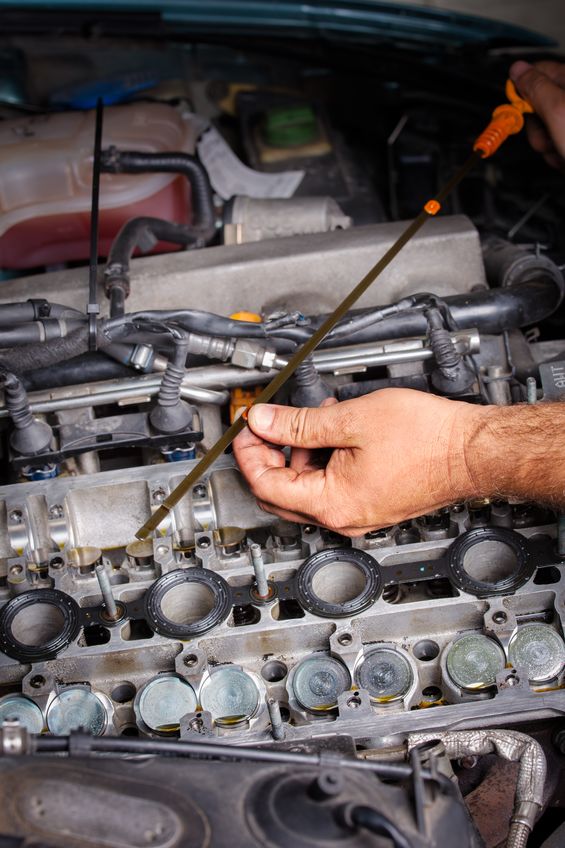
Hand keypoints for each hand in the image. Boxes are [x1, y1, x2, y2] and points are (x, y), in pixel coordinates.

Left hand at [233, 389, 483, 535]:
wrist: (472, 451)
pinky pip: (332, 485)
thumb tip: (263, 422)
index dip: (248, 451)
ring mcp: (359, 513)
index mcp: (331, 503)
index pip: (266, 483)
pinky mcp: (373, 503)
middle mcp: (343, 517)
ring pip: (307, 487)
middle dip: (269, 453)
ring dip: (300, 451)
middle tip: (268, 423)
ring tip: (317, 417)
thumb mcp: (351, 420)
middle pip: (281, 491)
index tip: (246, 427)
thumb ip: (298, 424)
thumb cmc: (427, 439)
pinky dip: (324, 457)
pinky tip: (337, 430)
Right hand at [510, 60, 564, 169]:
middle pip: (542, 104)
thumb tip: (518, 70)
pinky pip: (557, 144)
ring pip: (547, 128)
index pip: (542, 71)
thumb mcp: (558, 111)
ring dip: (548, 146)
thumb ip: (536, 88)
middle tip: (549, 136)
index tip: (516, 106)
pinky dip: (558, 156)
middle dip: (539, 126)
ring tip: (563, 152)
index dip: (525, 89)